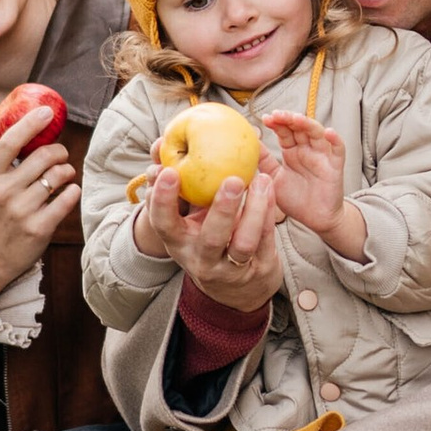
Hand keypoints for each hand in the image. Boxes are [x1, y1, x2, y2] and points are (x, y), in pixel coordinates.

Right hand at [0, 94, 76, 291]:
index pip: (9, 140)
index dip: (30, 123)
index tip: (48, 112)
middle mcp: (2, 191)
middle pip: (41, 156)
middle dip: (58, 151)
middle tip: (60, 154)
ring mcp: (20, 210)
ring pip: (57, 175)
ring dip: (66, 171)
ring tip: (63, 174)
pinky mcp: (38, 227)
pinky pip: (66, 198)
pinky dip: (72, 191)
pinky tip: (69, 191)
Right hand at [138, 142, 286, 314]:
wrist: (236, 287)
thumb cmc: (205, 234)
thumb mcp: (187, 217)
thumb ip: (176, 185)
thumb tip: (160, 143)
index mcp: (178, 242)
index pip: (163, 224)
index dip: (163, 200)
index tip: (170, 171)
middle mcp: (202, 259)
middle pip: (211, 238)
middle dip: (222, 209)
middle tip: (233, 180)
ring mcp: (231, 269)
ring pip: (244, 243)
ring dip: (255, 209)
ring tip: (261, 179)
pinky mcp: (258, 269)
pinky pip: (266, 240)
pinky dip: (269, 213)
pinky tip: (270, 189)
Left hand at [260, 111, 365, 256]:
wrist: (315, 220)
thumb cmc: (295, 200)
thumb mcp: (274, 178)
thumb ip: (263, 161)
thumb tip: (248, 144)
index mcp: (292, 152)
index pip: (284, 131)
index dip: (277, 123)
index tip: (265, 119)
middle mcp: (307, 150)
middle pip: (300, 128)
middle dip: (289, 119)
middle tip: (276, 115)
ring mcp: (322, 156)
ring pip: (317, 134)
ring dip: (308, 124)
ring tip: (296, 118)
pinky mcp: (335, 166)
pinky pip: (339, 150)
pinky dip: (335, 140)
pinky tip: (329, 132)